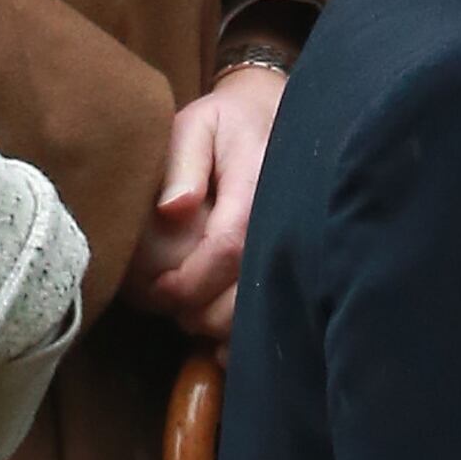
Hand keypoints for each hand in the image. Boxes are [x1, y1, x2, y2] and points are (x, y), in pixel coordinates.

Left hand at [120, 65, 282, 340]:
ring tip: (193, 318)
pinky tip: (224, 340)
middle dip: (206, 311)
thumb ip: (182, 162)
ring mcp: (300, 240)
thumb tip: (172, 209)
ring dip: (226, 326)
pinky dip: (249, 334)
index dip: (191, 279)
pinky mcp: (301, 259)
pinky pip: (284, 307)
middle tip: (173, 311)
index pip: (229, 246)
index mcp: (259, 183)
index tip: (159, 291)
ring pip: (268, 304)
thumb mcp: (198, 125)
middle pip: (252, 285)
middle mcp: (286, 216)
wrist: (278, 118)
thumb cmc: (228, 125)